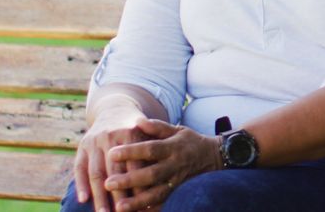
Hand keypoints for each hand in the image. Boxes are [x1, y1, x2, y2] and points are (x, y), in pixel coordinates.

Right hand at [73, 107, 151, 211]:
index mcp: (132, 134)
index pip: (135, 165)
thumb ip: (153, 155)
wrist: (116, 109)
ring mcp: (95, 141)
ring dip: (99, 196)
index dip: (138, 186)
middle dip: (118, 195)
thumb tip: (163, 186)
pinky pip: (79, 167)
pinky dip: (80, 184)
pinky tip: (83, 200)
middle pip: (115, 171)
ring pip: (96, 172)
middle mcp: (112, 137)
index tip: (142, 206)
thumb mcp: (149, 135)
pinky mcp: (82, 145)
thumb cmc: (138, 130)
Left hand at [102, 119, 223, 211]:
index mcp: (173, 147)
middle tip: (108, 183)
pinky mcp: (180, 193)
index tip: (111, 153)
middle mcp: (175, 165)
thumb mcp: (177, 130)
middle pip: (151, 174)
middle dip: (129, 180)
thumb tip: (137, 121)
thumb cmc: (190, 142)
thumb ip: (157, 127)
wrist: (216, 158)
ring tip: (119, 206)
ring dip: (138, 202)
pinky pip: (165, 204)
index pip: (150, 149)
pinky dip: (151, 210)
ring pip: (157, 194)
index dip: (131, 151)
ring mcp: (179, 182)